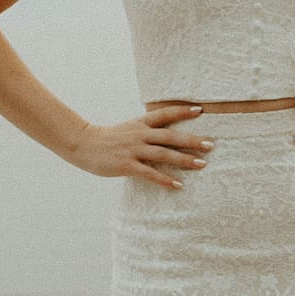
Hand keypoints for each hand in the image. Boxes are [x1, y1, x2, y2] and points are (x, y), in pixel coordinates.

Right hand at [64, 102, 212, 190]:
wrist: (83, 145)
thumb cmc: (109, 139)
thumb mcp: (129, 128)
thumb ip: (147, 129)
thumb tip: (168, 132)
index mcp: (140, 123)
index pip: (165, 114)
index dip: (182, 111)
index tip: (201, 110)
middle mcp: (139, 134)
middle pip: (170, 136)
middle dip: (192, 140)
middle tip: (211, 145)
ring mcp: (133, 149)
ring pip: (163, 154)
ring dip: (184, 159)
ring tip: (202, 164)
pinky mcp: (126, 165)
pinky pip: (150, 173)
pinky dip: (165, 179)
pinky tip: (178, 185)